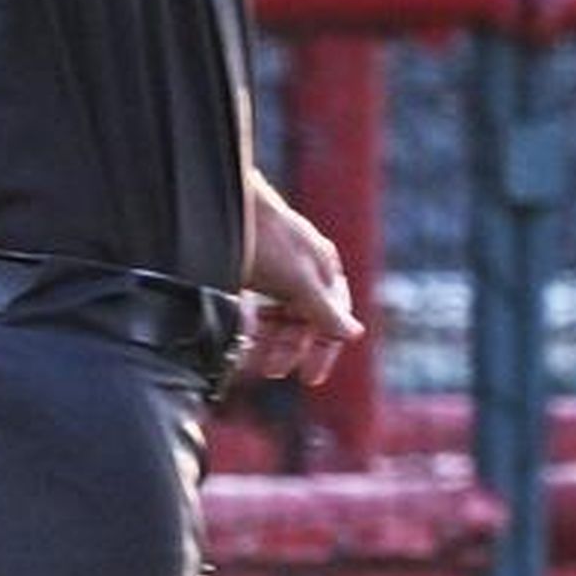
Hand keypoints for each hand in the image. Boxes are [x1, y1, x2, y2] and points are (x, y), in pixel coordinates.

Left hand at [241, 172, 364, 386]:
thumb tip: (355, 333)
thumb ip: (325, 309)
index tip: (310, 377)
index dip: (324, 349)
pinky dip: (253, 324)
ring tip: (254, 358)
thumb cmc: (264, 235)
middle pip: (304, 320)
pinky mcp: (249, 268)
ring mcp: (275, 268)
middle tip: (272, 371)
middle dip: (291, 348)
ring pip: (279, 315)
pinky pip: (257, 305)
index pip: (334, 318)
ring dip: (270, 340)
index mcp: (322, 269)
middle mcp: (302, 269)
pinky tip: (243, 335)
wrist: (220, 198)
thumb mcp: (297, 279)